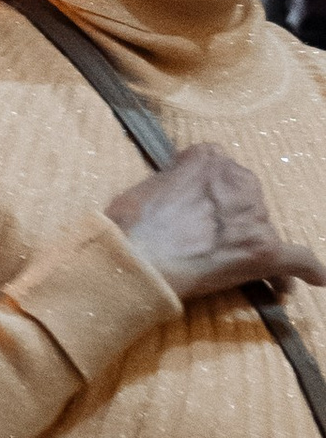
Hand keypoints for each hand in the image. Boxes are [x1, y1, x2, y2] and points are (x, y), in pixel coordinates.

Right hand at [105, 144, 325, 304]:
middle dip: (231, 216)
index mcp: (208, 159)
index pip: (218, 165)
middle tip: (203, 239)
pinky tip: (318, 278)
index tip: (193, 204)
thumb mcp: (146, 185)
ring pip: (264, 228)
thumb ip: (173, 181)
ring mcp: (254, 217)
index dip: (206, 189)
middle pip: (245, 196)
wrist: (136, 260)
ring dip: (252, 244)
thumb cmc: (130, 224)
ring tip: (234, 269)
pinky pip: (298, 260)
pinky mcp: (263, 251)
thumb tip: (176, 197)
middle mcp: (237, 180)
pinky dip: (308, 270)